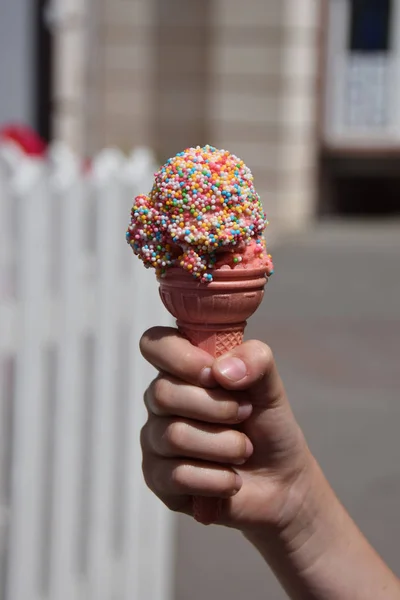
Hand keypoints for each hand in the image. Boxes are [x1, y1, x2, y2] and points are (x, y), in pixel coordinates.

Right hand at [140, 327, 313, 532]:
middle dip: (217, 407)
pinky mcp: (158, 479)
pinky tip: (233, 480)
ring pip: (174, 436)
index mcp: (182, 369)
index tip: (216, 375)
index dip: (181, 358)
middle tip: (245, 414)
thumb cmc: (268, 426)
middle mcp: (162, 401)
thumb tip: (222, 370)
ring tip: (244, 450)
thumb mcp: (271, 388)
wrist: (281, 481)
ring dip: (225, 446)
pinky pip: (178, 475)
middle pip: (162, 393)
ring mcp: (155, 440)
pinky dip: (217, 479)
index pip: (154, 344)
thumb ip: (256, 361)